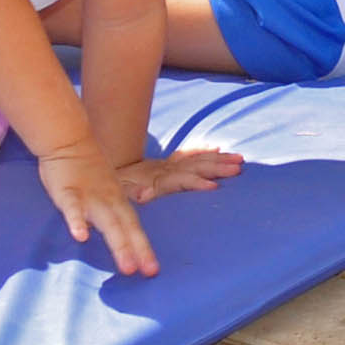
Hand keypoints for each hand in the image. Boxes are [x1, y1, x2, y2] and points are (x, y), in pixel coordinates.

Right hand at [37, 147, 159, 274]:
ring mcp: (90, 196)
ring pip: (107, 222)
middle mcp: (109, 200)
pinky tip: (80, 237)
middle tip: (150, 272)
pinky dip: (77, 221)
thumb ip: (114, 209)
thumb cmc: (87, 167)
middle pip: (127, 227)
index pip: (134, 226)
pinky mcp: (67, 192)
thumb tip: (121, 234)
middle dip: (139, 249)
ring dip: (118, 243)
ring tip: (127, 266)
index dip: (144, 247)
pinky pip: (72, 208)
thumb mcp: (108, 187)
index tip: (153, 270)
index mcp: (117, 199)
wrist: (68, 138)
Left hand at [116, 146, 242, 202]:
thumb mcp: (122, 192)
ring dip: (218, 160)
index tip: (214, 186)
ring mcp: (168, 165)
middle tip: (238, 168)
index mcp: (158, 179)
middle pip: (196, 167)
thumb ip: (134, 193)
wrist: (105, 169)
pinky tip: (217, 149)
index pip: (182, 180)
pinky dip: (203, 151)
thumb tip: (143, 196)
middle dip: (218, 167)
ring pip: (197, 159)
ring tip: (239, 160)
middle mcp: (166, 169)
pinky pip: (189, 155)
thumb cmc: (115, 187)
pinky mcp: (168, 164)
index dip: (197, 183)